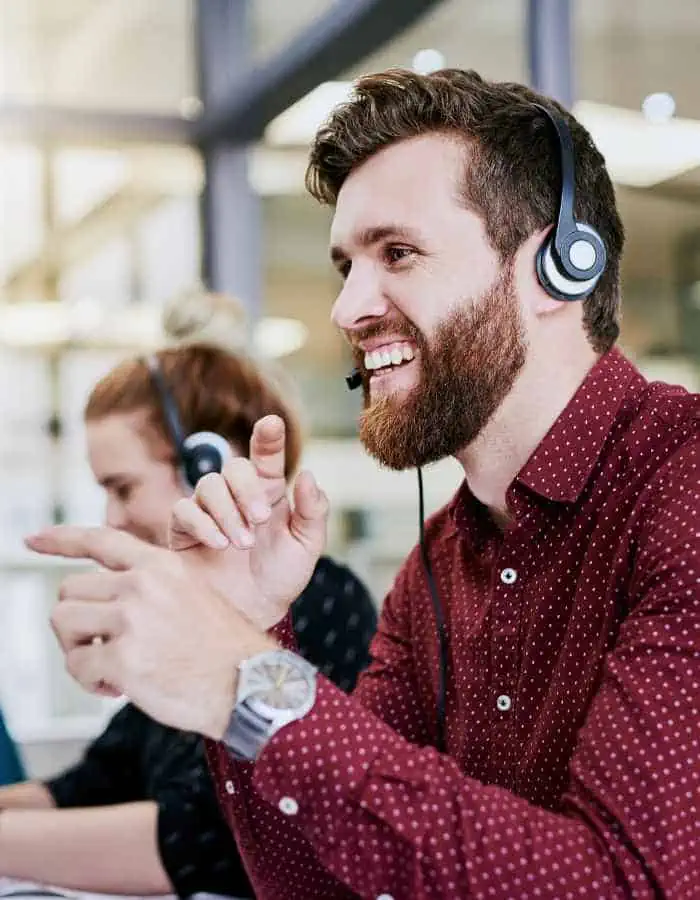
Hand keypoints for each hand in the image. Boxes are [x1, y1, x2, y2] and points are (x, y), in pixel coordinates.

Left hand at [24, 527, 274, 738]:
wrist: (250, 684)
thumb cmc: (222, 648)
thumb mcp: (191, 594)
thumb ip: (149, 586)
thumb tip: (99, 601)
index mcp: (160, 565)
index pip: (99, 539)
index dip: (60, 539)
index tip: (31, 540)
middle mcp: (142, 585)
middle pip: (69, 590)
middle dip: (75, 622)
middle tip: (98, 646)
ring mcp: (132, 620)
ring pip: (63, 622)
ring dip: (76, 648)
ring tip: (106, 666)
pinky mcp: (124, 659)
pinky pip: (76, 666)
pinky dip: (89, 682)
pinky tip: (118, 688)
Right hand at [169, 414, 328, 629]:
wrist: (253, 613)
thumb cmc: (281, 578)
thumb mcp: (308, 546)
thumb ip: (314, 512)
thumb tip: (308, 475)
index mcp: (269, 493)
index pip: (267, 456)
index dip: (268, 437)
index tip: (272, 423)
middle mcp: (237, 496)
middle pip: (233, 467)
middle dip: (246, 489)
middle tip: (260, 519)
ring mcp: (209, 511)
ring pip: (208, 485)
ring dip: (227, 511)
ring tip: (242, 544)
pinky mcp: (184, 531)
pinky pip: (184, 511)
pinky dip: (203, 524)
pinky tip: (219, 545)